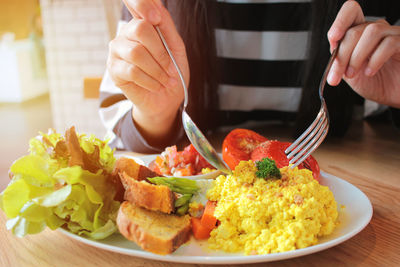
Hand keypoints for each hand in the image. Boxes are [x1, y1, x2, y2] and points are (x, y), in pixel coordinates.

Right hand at [107, 0, 188, 142]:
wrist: (165, 99)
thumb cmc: (171, 73)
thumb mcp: (176, 48)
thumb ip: (167, 27)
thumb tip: (157, 8)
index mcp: (142, 23)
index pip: (136, 3)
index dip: (142, 3)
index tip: (156, 17)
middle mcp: (127, 33)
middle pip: (140, 28)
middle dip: (161, 53)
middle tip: (171, 69)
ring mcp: (117, 50)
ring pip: (136, 53)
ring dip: (157, 70)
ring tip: (165, 80)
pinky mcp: (113, 69)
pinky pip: (132, 71)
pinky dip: (150, 81)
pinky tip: (155, 85)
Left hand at [327, 0, 399, 107]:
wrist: (393, 97)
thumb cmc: (375, 83)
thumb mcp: (350, 73)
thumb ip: (339, 61)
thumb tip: (331, 53)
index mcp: (360, 34)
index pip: (351, 12)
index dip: (340, 21)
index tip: (333, 39)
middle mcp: (377, 30)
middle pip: (355, 30)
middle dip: (342, 54)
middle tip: (337, 75)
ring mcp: (392, 35)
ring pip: (372, 32)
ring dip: (356, 56)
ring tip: (352, 74)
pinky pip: (390, 43)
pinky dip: (375, 59)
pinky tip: (370, 72)